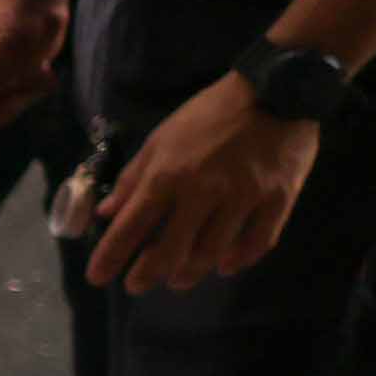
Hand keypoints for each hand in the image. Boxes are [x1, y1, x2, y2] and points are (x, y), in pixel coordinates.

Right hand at [0, 0, 65, 160]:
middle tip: (13, 89)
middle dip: (0, 109)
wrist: (37, 2)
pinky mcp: (17, 78)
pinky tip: (40, 69)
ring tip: (30, 72)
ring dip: (22, 97)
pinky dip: (35, 87)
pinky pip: (25, 99)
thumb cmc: (2, 31)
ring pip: (5, 111)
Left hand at [89, 73, 317, 292]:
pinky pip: (257, 243)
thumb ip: (134, 178)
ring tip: (178, 279)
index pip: (131, 226)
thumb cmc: (211, 114)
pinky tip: (225, 266)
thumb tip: (106, 213)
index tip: (97, 278)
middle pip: (170, 251)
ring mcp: (243, 197)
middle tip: (137, 285)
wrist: (276, 90)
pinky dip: (238, 261)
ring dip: (190, 273)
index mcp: (169, 175)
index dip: (111, 256)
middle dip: (148, 274)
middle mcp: (203, 191)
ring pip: (212, 253)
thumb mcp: (162, 138)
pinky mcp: (278, 199)